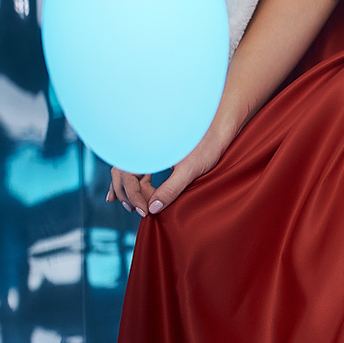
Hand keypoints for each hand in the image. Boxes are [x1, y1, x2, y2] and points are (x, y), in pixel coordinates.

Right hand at [107, 121, 232, 216]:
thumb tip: (153, 208)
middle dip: (127, 193)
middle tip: (139, 211)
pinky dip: (139, 185)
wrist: (220, 131)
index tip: (145, 210)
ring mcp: (149, 150)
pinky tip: (142, 197)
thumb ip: (171, 189)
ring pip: (130, 172)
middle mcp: (144, 146)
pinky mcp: (157, 154)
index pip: (127, 174)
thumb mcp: (189, 171)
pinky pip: (141, 171)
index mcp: (147, 146)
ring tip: (137, 208)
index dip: (133, 194)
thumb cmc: (207, 147)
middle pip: (123, 172)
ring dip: (130, 190)